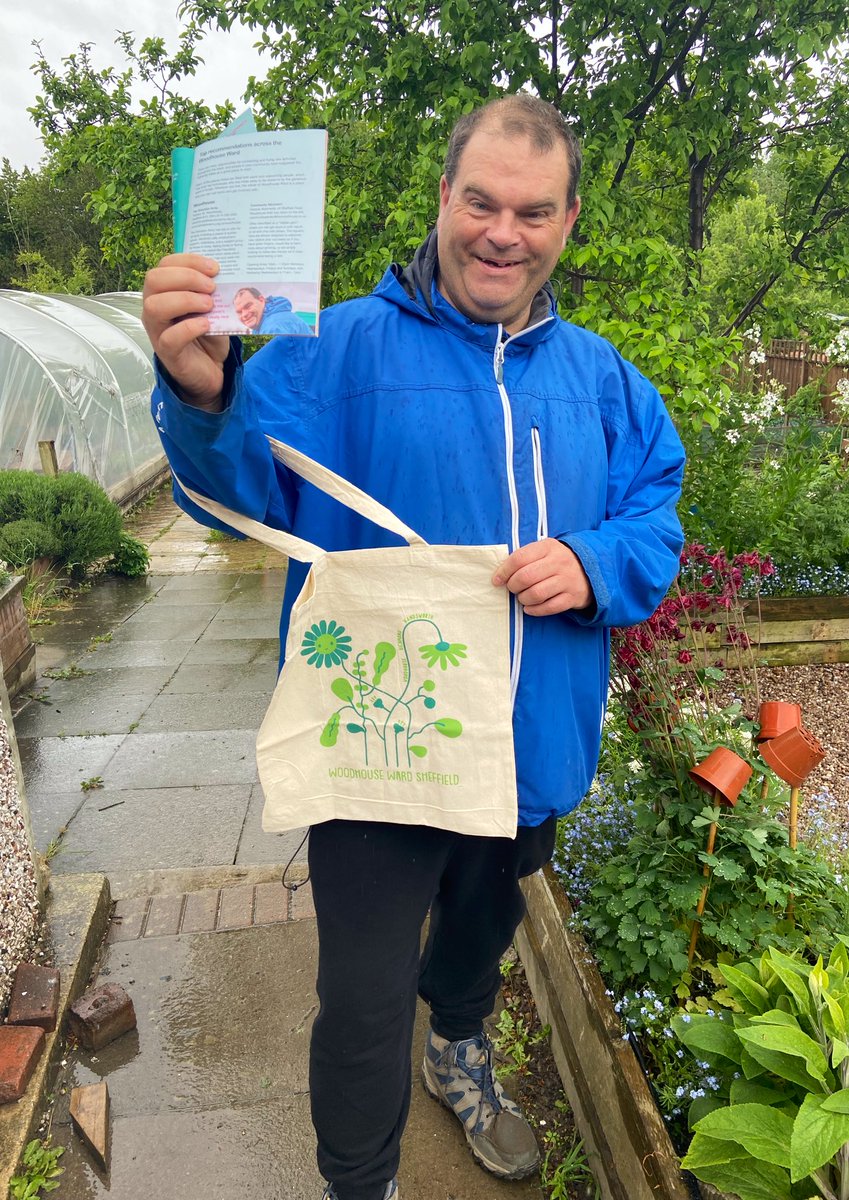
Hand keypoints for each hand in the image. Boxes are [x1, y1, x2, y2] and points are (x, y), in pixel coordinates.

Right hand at [142, 253, 230, 409]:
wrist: (212, 370)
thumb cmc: (208, 334)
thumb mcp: (213, 307)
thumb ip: (213, 291)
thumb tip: (224, 275)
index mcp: (163, 292)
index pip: (165, 265)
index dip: (189, 261)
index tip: (214, 268)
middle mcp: (154, 308)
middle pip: (154, 280)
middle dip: (187, 277)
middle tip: (211, 287)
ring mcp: (157, 330)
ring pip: (155, 306)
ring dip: (185, 300)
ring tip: (209, 305)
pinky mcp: (167, 352)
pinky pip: (170, 337)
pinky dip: (190, 327)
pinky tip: (206, 325)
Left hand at [492, 538, 592, 615]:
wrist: (589, 570)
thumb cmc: (556, 561)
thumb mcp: (543, 551)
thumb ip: (524, 558)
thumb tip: (499, 574)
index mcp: (548, 547)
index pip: (519, 558)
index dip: (504, 571)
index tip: (497, 580)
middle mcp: (559, 562)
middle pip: (526, 577)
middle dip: (513, 586)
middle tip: (512, 589)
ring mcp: (567, 580)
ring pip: (536, 594)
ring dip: (523, 599)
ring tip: (522, 597)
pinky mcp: (572, 597)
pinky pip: (549, 607)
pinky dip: (535, 610)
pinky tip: (530, 607)